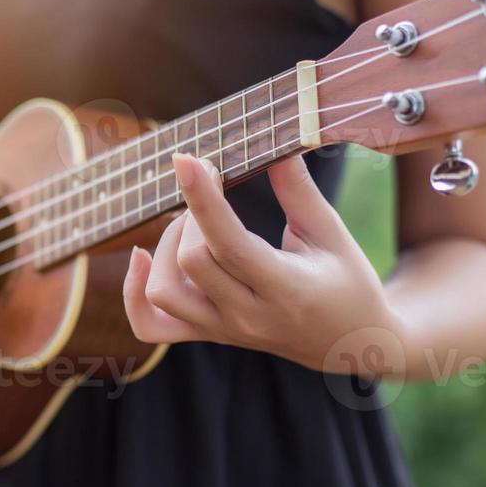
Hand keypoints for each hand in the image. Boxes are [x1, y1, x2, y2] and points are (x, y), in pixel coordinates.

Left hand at [122, 153, 404, 374]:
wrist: (350, 344)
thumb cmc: (346, 282)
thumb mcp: (330, 233)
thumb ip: (298, 189)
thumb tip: (275, 142)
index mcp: (286, 289)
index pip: (229, 244)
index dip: (202, 199)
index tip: (187, 159)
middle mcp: (249, 317)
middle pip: (192, 263)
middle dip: (192, 213)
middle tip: (209, 184)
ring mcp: (224, 331)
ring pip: (164, 293)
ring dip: (165, 248)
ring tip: (190, 224)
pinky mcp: (208, 335)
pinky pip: (150, 326)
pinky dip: (134, 292)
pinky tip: (142, 257)